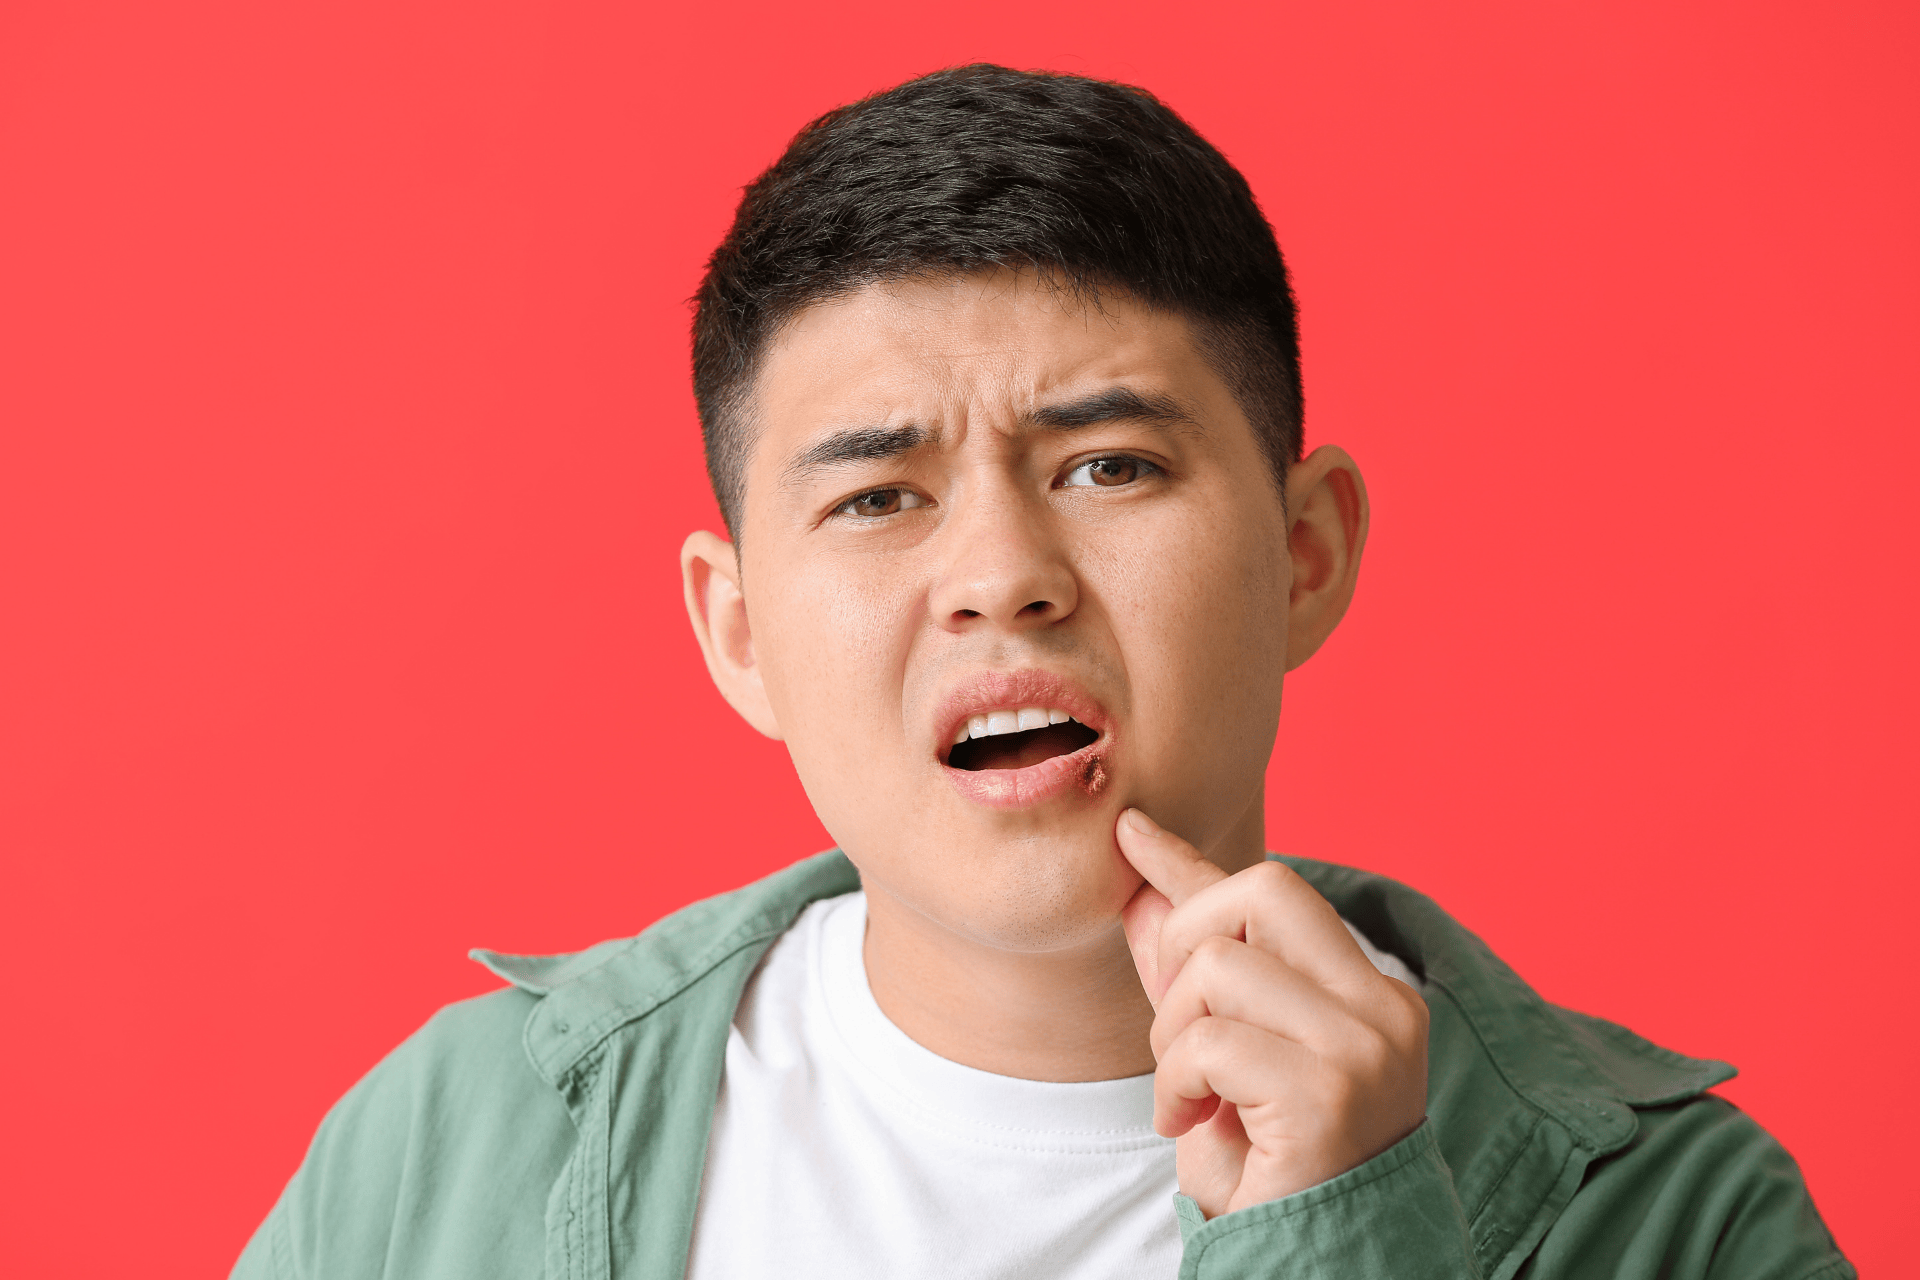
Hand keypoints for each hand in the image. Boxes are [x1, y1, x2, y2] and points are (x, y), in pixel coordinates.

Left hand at [1116, 808, 1428, 1217]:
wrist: (1315, 1267)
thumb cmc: (1275, 1170)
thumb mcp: (1221, 1059)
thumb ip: (1189, 977)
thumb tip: (1139, 890)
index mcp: (1370, 993)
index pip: (1272, 894)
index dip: (1190, 863)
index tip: (1130, 832)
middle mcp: (1383, 1008)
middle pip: (1258, 892)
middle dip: (1184, 943)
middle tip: (1178, 1037)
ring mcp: (1366, 1047)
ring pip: (1219, 966)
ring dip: (1172, 1035)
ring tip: (1188, 1095)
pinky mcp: (1330, 1094)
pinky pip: (1209, 1040)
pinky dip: (1176, 1082)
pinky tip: (1191, 1125)